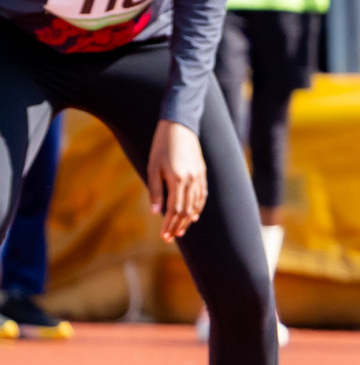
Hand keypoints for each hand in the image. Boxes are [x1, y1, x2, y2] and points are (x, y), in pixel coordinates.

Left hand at [147, 120, 206, 241]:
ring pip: (196, 204)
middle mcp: (191, 180)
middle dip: (178, 225)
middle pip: (187, 210)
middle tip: (171, 238)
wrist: (179, 126)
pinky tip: (193, 215)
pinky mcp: (202, 172)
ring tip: (181, 230)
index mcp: (177, 179)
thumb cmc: (161, 146)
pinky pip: (202, 194)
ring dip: (188, 219)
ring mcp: (199, 176)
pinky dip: (198, 207)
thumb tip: (155, 212)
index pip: (175, 209)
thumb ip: (155, 191)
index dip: (169, 224)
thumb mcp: (152, 168)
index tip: (164, 235)